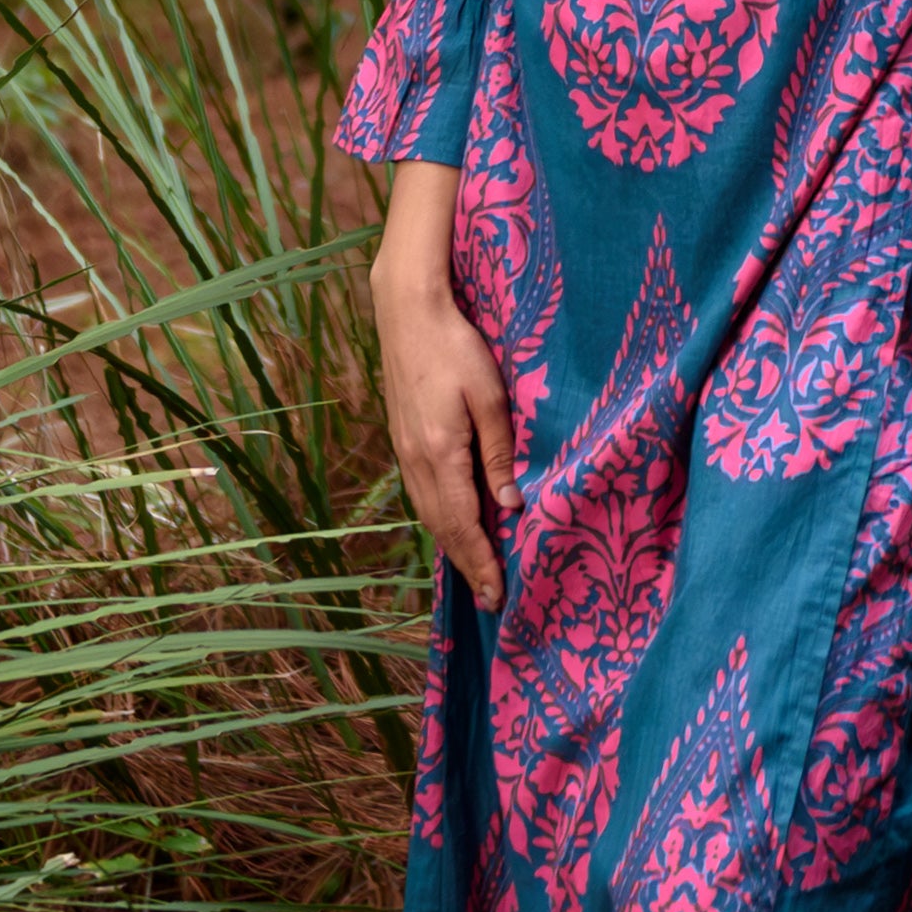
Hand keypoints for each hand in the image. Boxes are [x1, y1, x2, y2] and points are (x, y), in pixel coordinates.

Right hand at [371, 161, 518, 613]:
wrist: (407, 312)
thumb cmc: (456, 347)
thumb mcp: (490, 396)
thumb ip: (498, 452)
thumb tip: (508, 505)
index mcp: (440, 454)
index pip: (462, 524)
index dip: (480, 563)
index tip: (497, 596)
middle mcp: (416, 461)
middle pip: (441, 528)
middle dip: (467, 565)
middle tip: (490, 599)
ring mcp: (404, 450)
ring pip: (428, 513)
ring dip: (452, 546)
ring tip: (475, 571)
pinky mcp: (402, 438)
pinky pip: (422, 494)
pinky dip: (439, 520)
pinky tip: (453, 523)